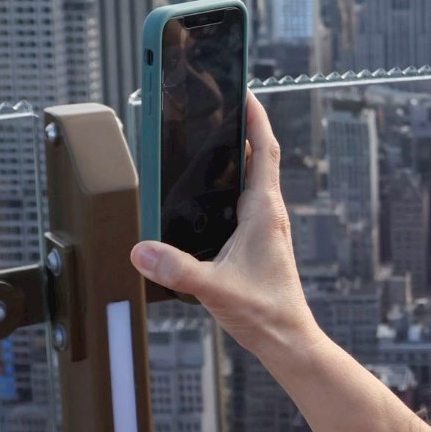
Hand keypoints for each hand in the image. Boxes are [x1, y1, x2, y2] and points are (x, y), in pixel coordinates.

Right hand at [131, 93, 316, 355]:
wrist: (288, 339)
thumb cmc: (266, 313)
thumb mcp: (214, 288)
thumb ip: (177, 268)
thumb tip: (142, 250)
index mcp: (264, 212)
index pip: (264, 151)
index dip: (256, 118)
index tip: (245, 92)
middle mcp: (268, 214)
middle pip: (258, 158)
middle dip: (241, 130)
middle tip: (220, 107)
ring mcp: (264, 228)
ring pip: (251, 181)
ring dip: (236, 158)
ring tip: (212, 140)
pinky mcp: (257, 243)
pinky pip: (243, 203)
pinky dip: (229, 188)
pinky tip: (207, 197)